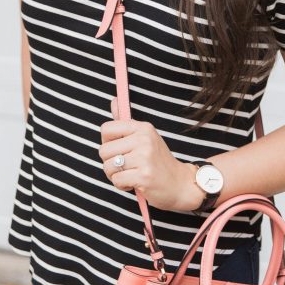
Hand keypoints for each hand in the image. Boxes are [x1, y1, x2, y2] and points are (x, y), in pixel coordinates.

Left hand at [99, 98, 203, 212]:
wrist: (180, 184)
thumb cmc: (158, 161)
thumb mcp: (145, 137)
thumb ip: (126, 122)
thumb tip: (114, 99)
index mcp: (143, 128)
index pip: (106, 129)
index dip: (108, 143)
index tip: (120, 149)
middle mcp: (144, 140)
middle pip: (103, 150)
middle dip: (110, 163)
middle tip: (127, 166)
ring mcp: (144, 158)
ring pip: (108, 167)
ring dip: (115, 175)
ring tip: (131, 174)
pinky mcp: (144, 176)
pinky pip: (116, 180)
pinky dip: (122, 185)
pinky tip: (135, 183)